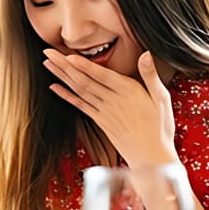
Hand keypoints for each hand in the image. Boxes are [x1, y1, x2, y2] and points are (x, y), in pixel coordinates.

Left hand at [43, 49, 177, 167]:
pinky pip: (80, 105)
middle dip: (64, 65)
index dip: (83, 65)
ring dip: (62, 76)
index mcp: (128, 91)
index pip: (101, 75)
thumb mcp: (162, 98)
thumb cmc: (159, 127)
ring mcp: (103, 111)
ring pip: (79, 90)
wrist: (151, 157)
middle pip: (84, 80)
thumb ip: (150, 75)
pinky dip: (66, 95)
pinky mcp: (99, 121)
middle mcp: (112, 100)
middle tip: (48, 52)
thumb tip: (146, 54)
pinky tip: (54, 87)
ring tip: (47, 63)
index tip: (67, 55)